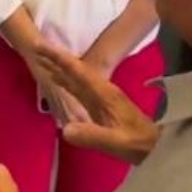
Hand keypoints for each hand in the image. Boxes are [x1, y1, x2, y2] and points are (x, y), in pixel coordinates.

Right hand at [36, 41, 158, 164]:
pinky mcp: (100, 106)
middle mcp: (100, 90)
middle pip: (73, 70)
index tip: (41, 45)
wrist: (157, 146)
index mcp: (103, 93)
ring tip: (41, 61)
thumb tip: (64, 129)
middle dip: (54, 58)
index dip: (58, 57)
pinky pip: (77, 90)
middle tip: (34, 48)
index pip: (77, 70)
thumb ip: (93, 135)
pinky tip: (59, 82)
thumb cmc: (139, 143)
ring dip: (58, 69)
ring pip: (75, 79)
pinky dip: (65, 82)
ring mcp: (100, 98)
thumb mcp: (117, 141)